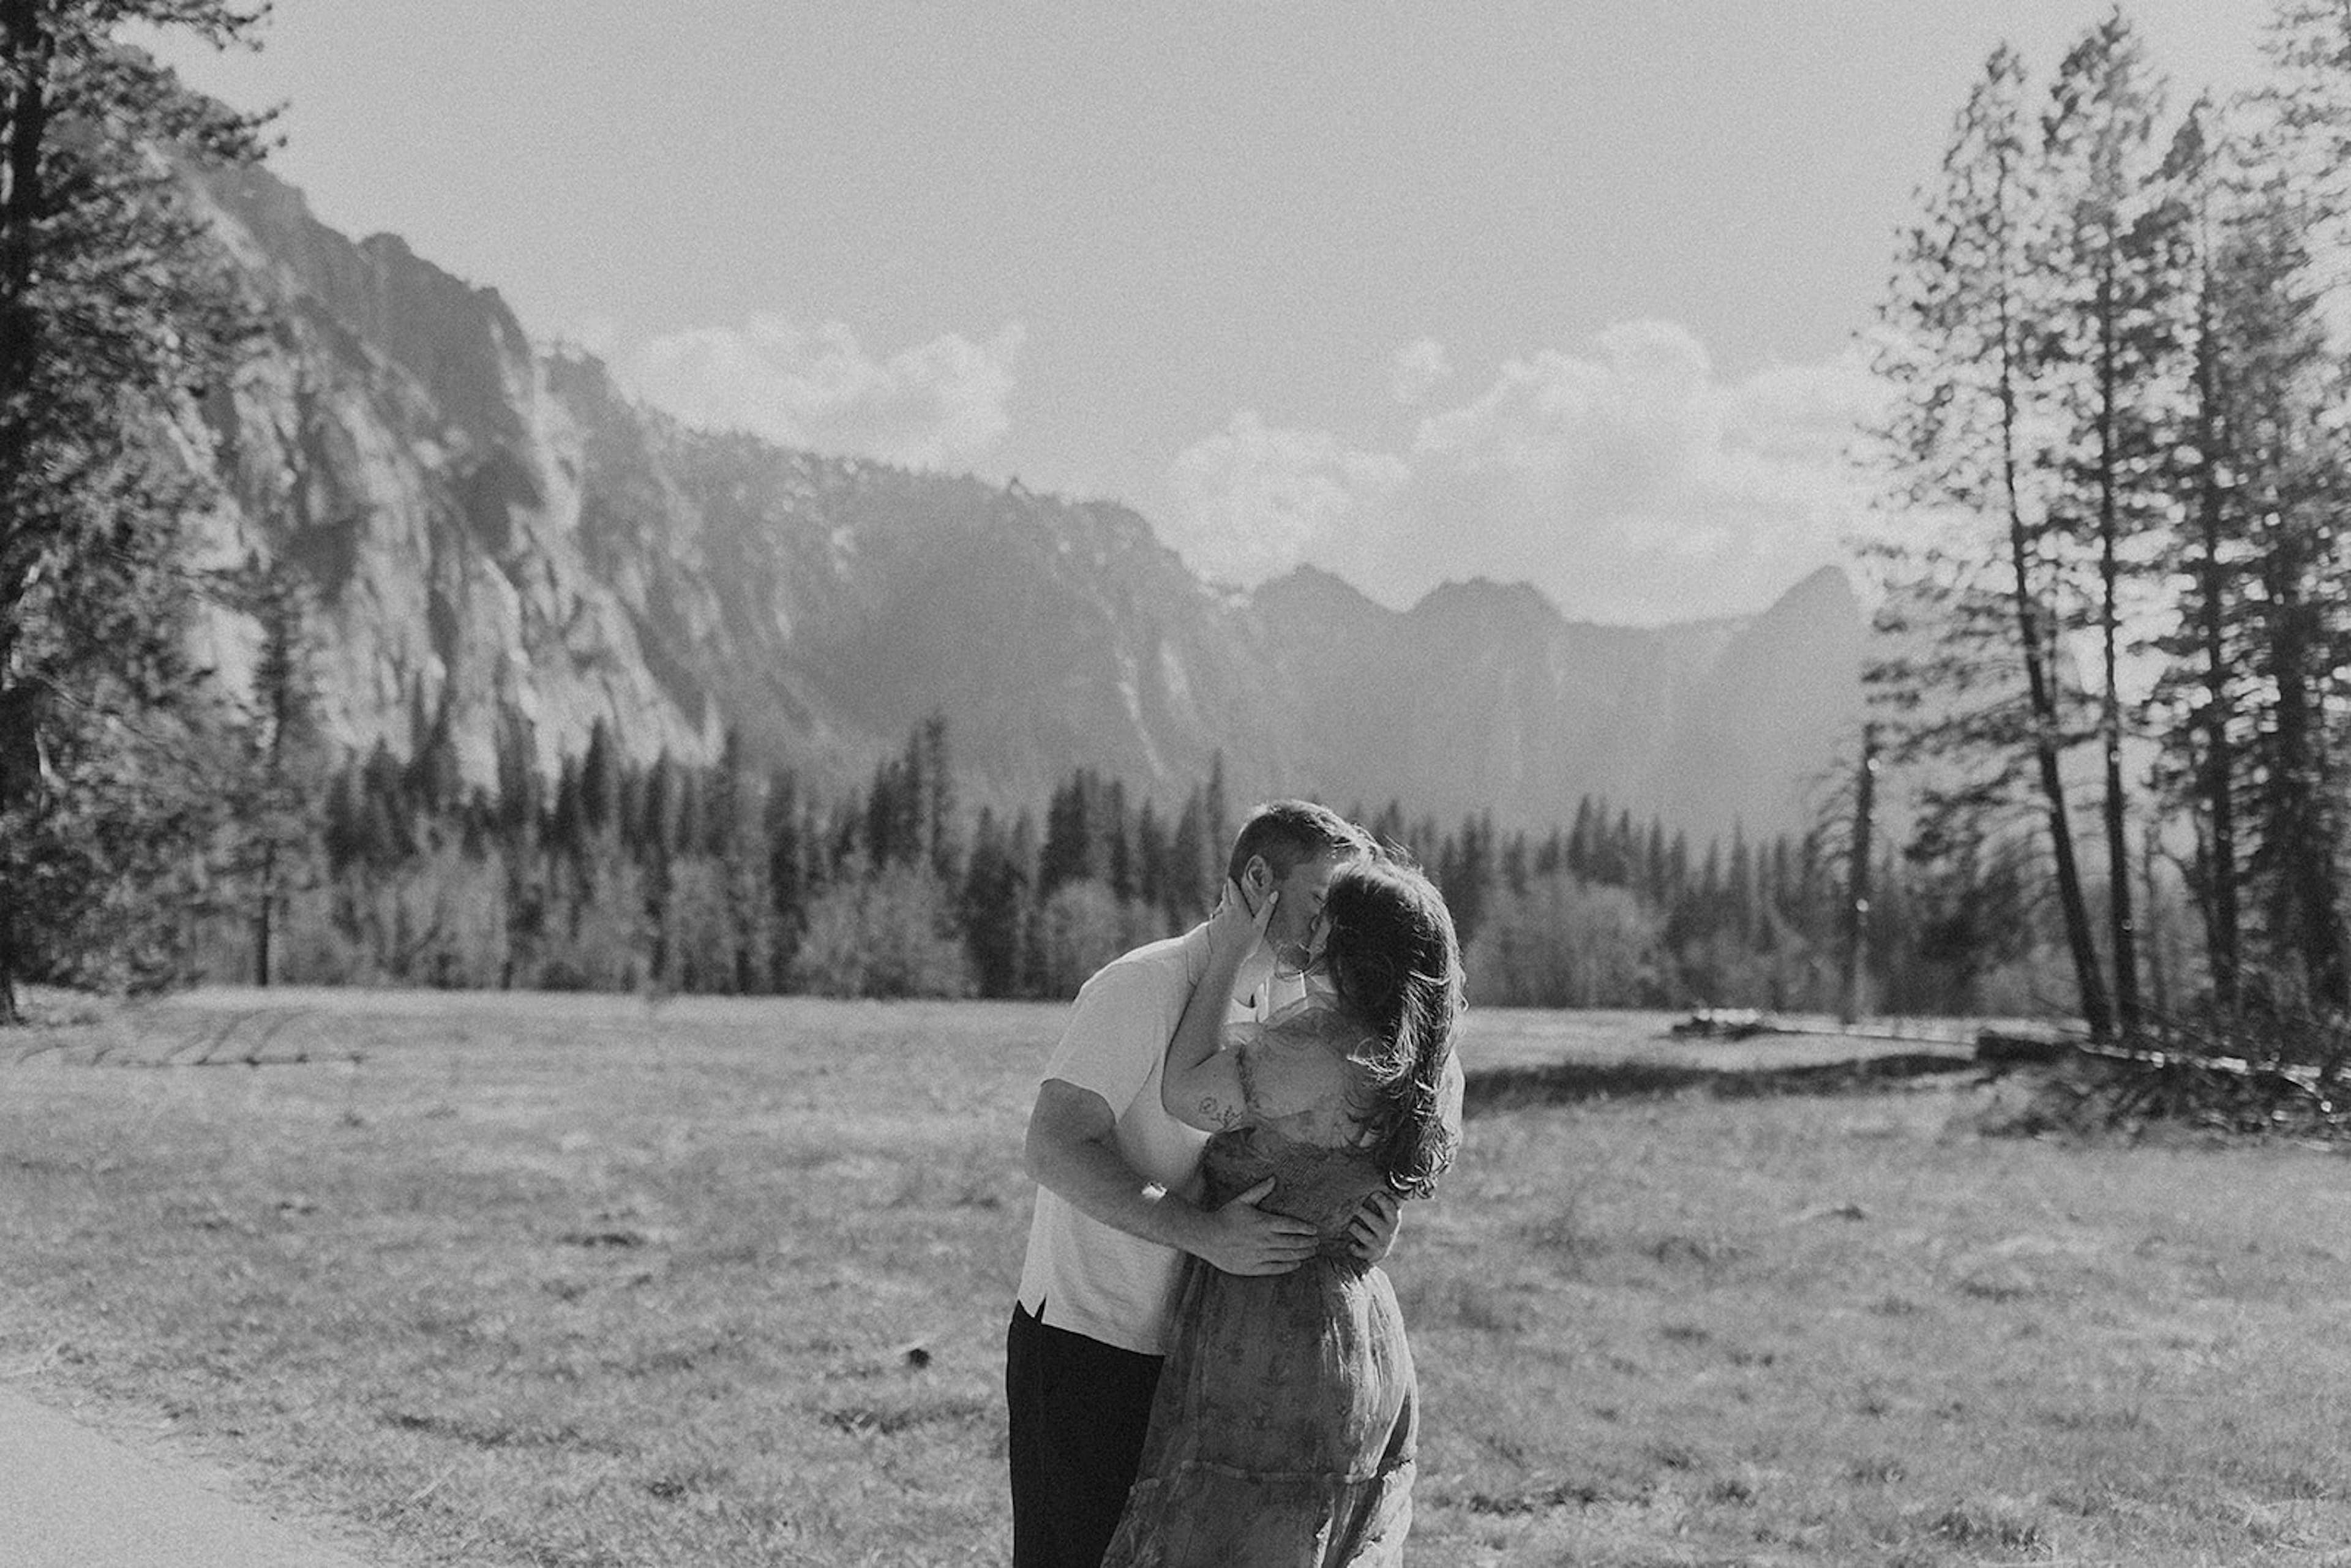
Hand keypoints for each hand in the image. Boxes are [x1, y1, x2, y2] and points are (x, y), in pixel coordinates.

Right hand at [1183, 1177, 1316, 1275]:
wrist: (1207, 1237)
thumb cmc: (1225, 1216)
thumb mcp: (1242, 1200)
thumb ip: (1260, 1191)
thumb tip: (1274, 1179)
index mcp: (1264, 1223)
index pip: (1291, 1226)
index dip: (1305, 1228)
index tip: (1315, 1230)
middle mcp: (1264, 1240)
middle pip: (1293, 1242)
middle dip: (1308, 1243)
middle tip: (1317, 1242)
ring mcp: (1260, 1255)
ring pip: (1287, 1255)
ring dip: (1302, 1254)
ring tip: (1312, 1252)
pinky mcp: (1253, 1267)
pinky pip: (1276, 1268)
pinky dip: (1288, 1266)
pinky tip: (1297, 1264)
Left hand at [1208, 876, 1274, 967]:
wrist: (1228, 958)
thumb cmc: (1246, 943)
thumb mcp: (1260, 926)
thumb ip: (1267, 909)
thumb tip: (1275, 893)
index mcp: (1238, 909)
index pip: (1233, 892)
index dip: (1232, 884)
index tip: (1230, 878)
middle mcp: (1227, 912)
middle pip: (1225, 897)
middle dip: (1226, 889)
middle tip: (1227, 884)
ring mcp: (1219, 921)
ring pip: (1220, 907)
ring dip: (1223, 901)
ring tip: (1225, 899)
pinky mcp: (1214, 929)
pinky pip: (1216, 918)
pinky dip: (1219, 915)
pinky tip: (1221, 919)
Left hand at [1347, 1188, 1401, 1263]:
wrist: (1379, 1252)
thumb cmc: (1380, 1224)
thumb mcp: (1385, 1213)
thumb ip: (1385, 1199)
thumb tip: (1387, 1174)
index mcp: (1393, 1218)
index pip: (1390, 1208)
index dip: (1381, 1201)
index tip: (1372, 1194)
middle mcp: (1388, 1232)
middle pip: (1374, 1221)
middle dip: (1362, 1213)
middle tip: (1356, 1209)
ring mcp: (1379, 1244)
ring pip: (1363, 1234)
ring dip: (1354, 1228)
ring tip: (1352, 1225)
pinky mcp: (1370, 1255)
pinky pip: (1358, 1250)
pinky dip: (1353, 1248)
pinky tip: (1351, 1245)